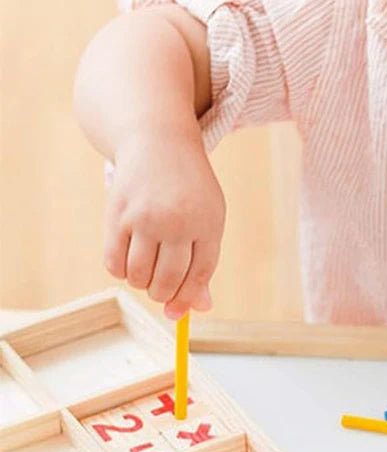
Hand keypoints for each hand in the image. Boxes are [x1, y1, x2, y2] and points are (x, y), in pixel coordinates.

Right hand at [104, 128, 224, 319]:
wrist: (158, 142)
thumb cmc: (188, 189)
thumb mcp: (208, 219)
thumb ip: (203, 263)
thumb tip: (198, 309)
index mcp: (208, 223)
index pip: (200, 274)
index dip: (188, 297)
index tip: (179, 309)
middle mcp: (177, 221)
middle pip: (169, 279)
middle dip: (163, 293)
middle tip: (160, 289)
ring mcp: (145, 217)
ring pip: (139, 275)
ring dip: (141, 284)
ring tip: (146, 273)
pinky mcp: (117, 214)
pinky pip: (114, 262)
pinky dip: (120, 271)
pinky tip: (128, 262)